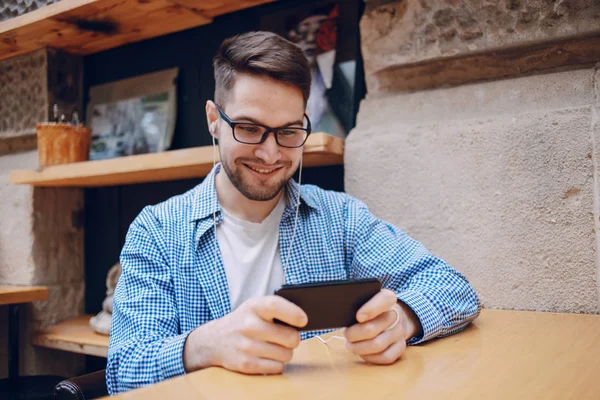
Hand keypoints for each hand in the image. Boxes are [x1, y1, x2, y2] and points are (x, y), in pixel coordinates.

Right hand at [183, 296, 306, 374]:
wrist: (215, 340)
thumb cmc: (244, 321)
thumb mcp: (255, 307)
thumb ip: (276, 309)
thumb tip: (303, 321)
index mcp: (253, 307)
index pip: (276, 306)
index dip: (294, 314)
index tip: (303, 320)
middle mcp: (249, 326)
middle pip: (291, 337)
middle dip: (293, 338)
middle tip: (285, 336)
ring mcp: (246, 346)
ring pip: (286, 355)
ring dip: (284, 352)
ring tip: (273, 346)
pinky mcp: (245, 365)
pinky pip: (277, 368)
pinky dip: (276, 364)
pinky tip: (266, 356)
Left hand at [344, 289, 420, 364]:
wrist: (390, 318)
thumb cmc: (369, 308)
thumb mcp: (363, 300)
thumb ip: (355, 303)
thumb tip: (342, 315)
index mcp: (387, 298)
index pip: (384, 300)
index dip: (371, 309)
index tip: (358, 317)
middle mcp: (396, 315)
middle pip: (373, 329)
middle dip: (354, 335)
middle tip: (347, 334)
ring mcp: (399, 331)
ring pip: (377, 345)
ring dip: (359, 348)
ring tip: (350, 345)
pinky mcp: (400, 346)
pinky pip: (386, 357)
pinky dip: (370, 357)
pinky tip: (363, 353)